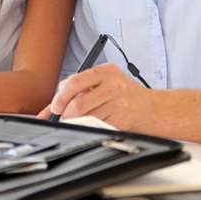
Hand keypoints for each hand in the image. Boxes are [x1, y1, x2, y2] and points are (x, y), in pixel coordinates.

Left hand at [37, 63, 153, 130]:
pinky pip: (98, 126)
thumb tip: (48, 109)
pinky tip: (94, 124)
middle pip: (78, 103)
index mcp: (105, 71)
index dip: (60, 97)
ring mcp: (118, 102)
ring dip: (77, 123)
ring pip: (87, 117)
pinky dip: (91, 128)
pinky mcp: (122, 118)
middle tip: (63, 118)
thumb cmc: (123, 94)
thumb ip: (78, 90)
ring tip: (78, 122)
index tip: (55, 108)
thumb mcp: (104, 83)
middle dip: (66, 114)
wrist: (152, 108)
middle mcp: (113, 84)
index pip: (74, 82)